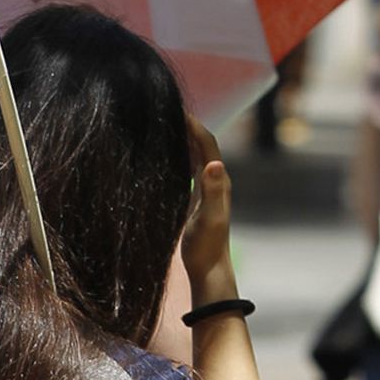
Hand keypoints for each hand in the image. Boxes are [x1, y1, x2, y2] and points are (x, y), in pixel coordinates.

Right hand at [179, 117, 233, 291]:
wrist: (208, 270)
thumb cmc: (207, 246)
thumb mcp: (209, 218)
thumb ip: (212, 191)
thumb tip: (215, 164)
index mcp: (218, 180)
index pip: (207, 143)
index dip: (194, 125)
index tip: (176, 109)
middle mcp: (214, 180)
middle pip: (201, 145)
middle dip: (185, 127)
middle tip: (165, 112)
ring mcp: (205, 189)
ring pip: (193, 156)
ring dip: (180, 140)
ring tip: (161, 127)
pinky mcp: (195, 199)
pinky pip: (186, 170)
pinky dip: (176, 157)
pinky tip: (163, 156)